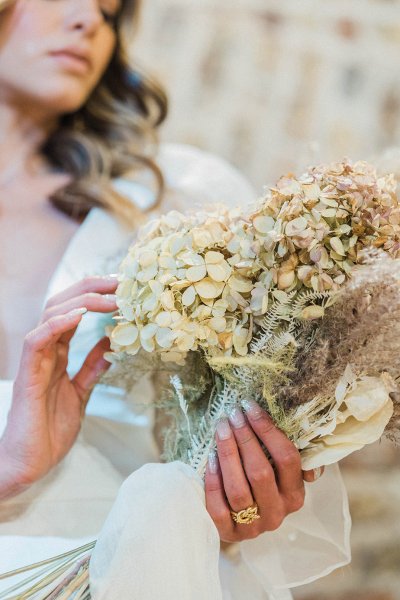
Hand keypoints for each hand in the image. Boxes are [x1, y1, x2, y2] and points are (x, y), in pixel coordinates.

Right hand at [0, 276, 117, 498]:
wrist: (29, 464)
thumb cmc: (49, 431)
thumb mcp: (81, 393)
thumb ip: (92, 368)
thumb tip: (109, 344)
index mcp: (56, 353)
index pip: (75, 312)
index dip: (98, 296)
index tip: (125, 288)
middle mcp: (45, 351)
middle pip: (63, 304)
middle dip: (92, 288)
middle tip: (122, 281)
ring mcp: (35, 361)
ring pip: (50, 314)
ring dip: (82, 301)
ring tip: (111, 297)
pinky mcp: (27, 375)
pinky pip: (37, 339)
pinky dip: (57, 323)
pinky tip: (80, 315)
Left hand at [205, 400, 323, 542]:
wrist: (238, 519)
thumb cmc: (262, 482)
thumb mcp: (282, 472)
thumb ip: (294, 456)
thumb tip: (306, 444)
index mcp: (295, 496)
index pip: (287, 459)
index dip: (268, 430)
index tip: (250, 407)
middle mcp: (277, 513)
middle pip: (261, 472)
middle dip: (245, 437)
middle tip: (233, 414)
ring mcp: (253, 526)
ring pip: (238, 489)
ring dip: (228, 454)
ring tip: (221, 429)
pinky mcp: (228, 533)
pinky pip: (218, 507)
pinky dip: (214, 480)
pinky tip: (210, 456)